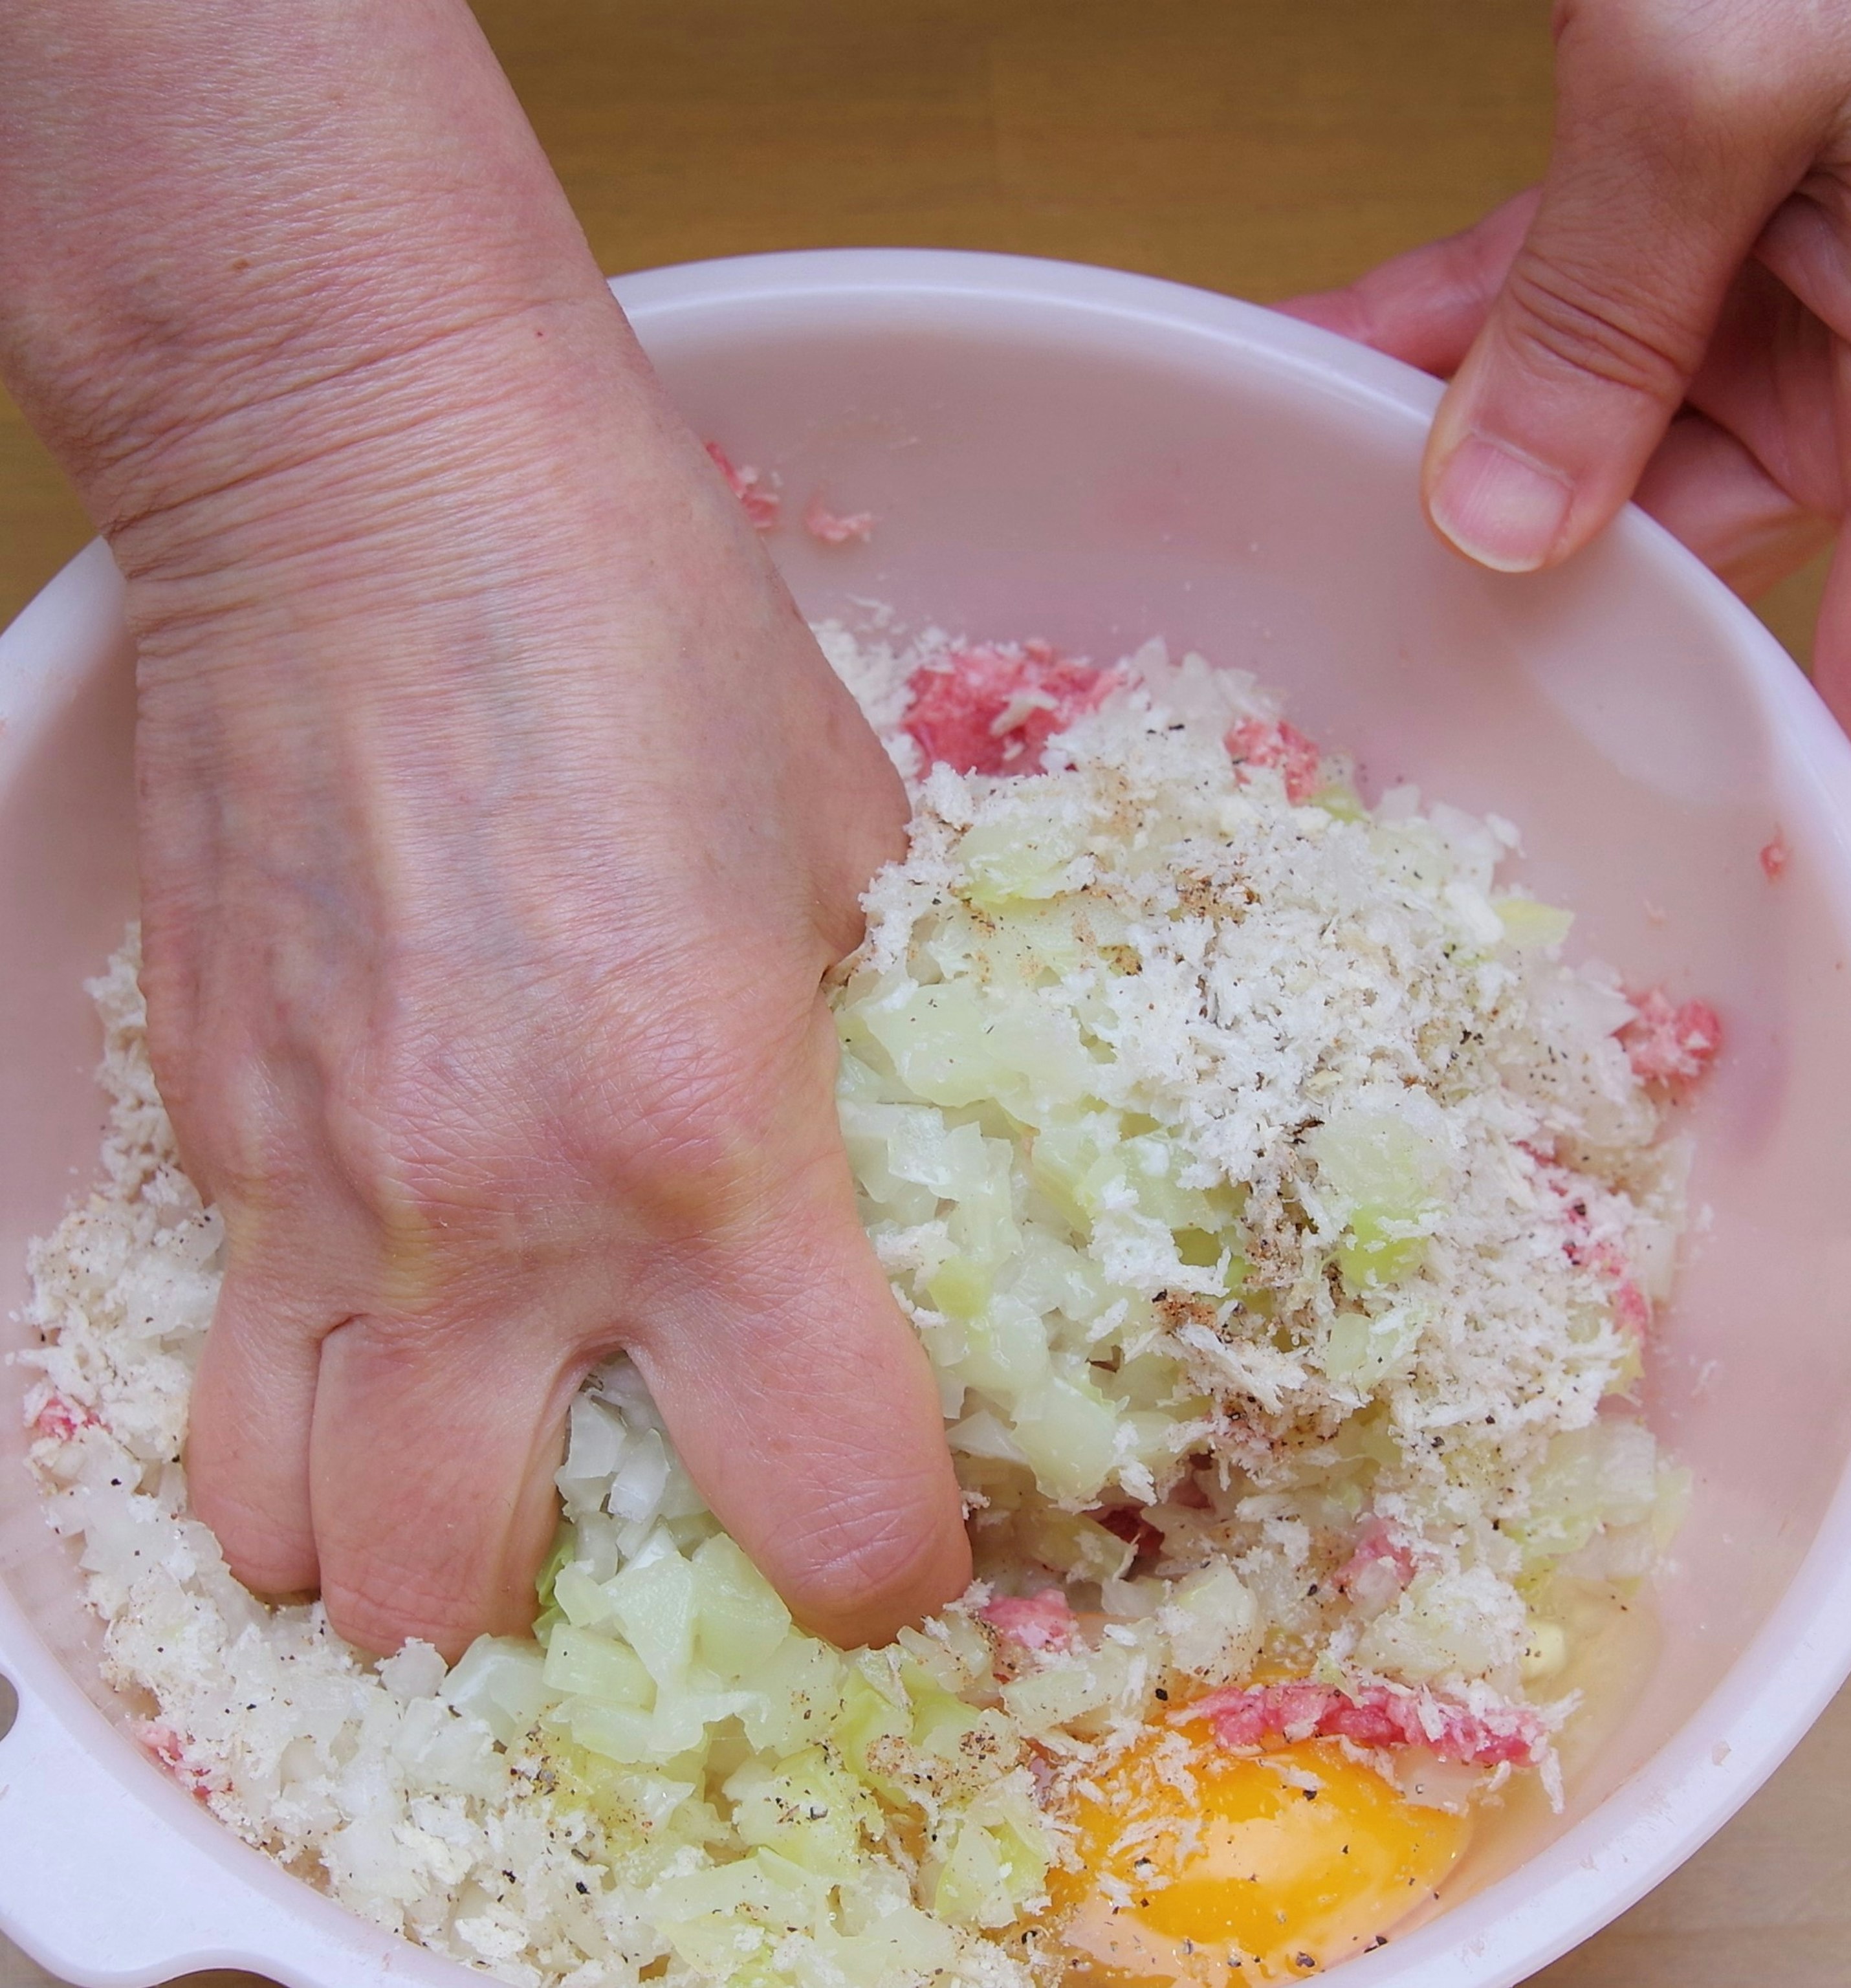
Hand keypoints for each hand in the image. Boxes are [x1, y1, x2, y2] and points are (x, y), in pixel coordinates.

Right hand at [130, 326, 965, 1655]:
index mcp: (709, 1149)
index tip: (894, 1547)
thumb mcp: (845, 838)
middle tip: (620, 1509)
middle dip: (541, 1599)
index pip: (821, 1508)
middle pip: (446, 1600)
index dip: (882, 1572)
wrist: (367, 469)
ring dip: (369, 1528)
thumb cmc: (637, 619)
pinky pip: (208, 1343)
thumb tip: (872, 1117)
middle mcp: (487, 1221)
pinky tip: (374, 1281)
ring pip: (273, 1529)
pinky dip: (283, 1378)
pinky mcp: (190, 1116)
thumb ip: (863, 1025)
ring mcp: (305, 1186)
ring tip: (454, 1440)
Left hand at [1281, 0, 1850, 903]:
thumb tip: (1499, 524)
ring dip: (1461, 456)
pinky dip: (1452, 338)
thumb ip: (1599, 314)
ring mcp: (1796, 286)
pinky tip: (1319, 364)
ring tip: (1304, 492)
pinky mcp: (1713, 210)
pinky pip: (1567, 314)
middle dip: (1548, 607)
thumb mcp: (1722, 82)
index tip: (1796, 981)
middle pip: (1715, 563)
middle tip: (1395, 701)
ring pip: (1611, 439)